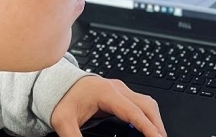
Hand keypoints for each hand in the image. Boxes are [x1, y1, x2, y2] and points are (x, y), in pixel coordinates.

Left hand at [50, 76, 165, 136]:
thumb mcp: (64, 122)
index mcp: (107, 93)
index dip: (147, 127)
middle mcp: (117, 88)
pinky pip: (141, 102)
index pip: (134, 112)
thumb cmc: (62, 99)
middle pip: (147, 105)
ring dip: (154, 118)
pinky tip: (147, 126)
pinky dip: (147, 115)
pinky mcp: (120, 92)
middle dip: (157, 124)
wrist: (58, 83)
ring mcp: (120, 89)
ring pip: (147, 102)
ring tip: (157, 135)